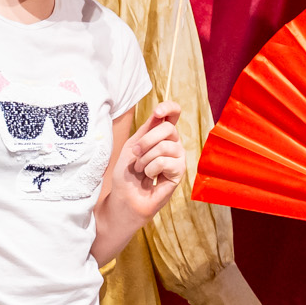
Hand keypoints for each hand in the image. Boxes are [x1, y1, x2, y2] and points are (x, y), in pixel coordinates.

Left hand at [109, 102, 185, 219]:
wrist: (126, 197)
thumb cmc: (128, 173)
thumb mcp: (133, 145)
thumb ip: (147, 129)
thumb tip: (159, 114)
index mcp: (161, 134)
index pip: (173, 114)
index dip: (169, 108)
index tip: (157, 112)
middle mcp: (173, 143)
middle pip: (168, 128)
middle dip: (146, 141)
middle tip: (136, 154)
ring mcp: (178, 157)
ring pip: (165, 146)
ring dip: (146, 159)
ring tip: (142, 169)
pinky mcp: (179, 172)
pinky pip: (164, 162)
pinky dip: (151, 170)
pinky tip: (151, 178)